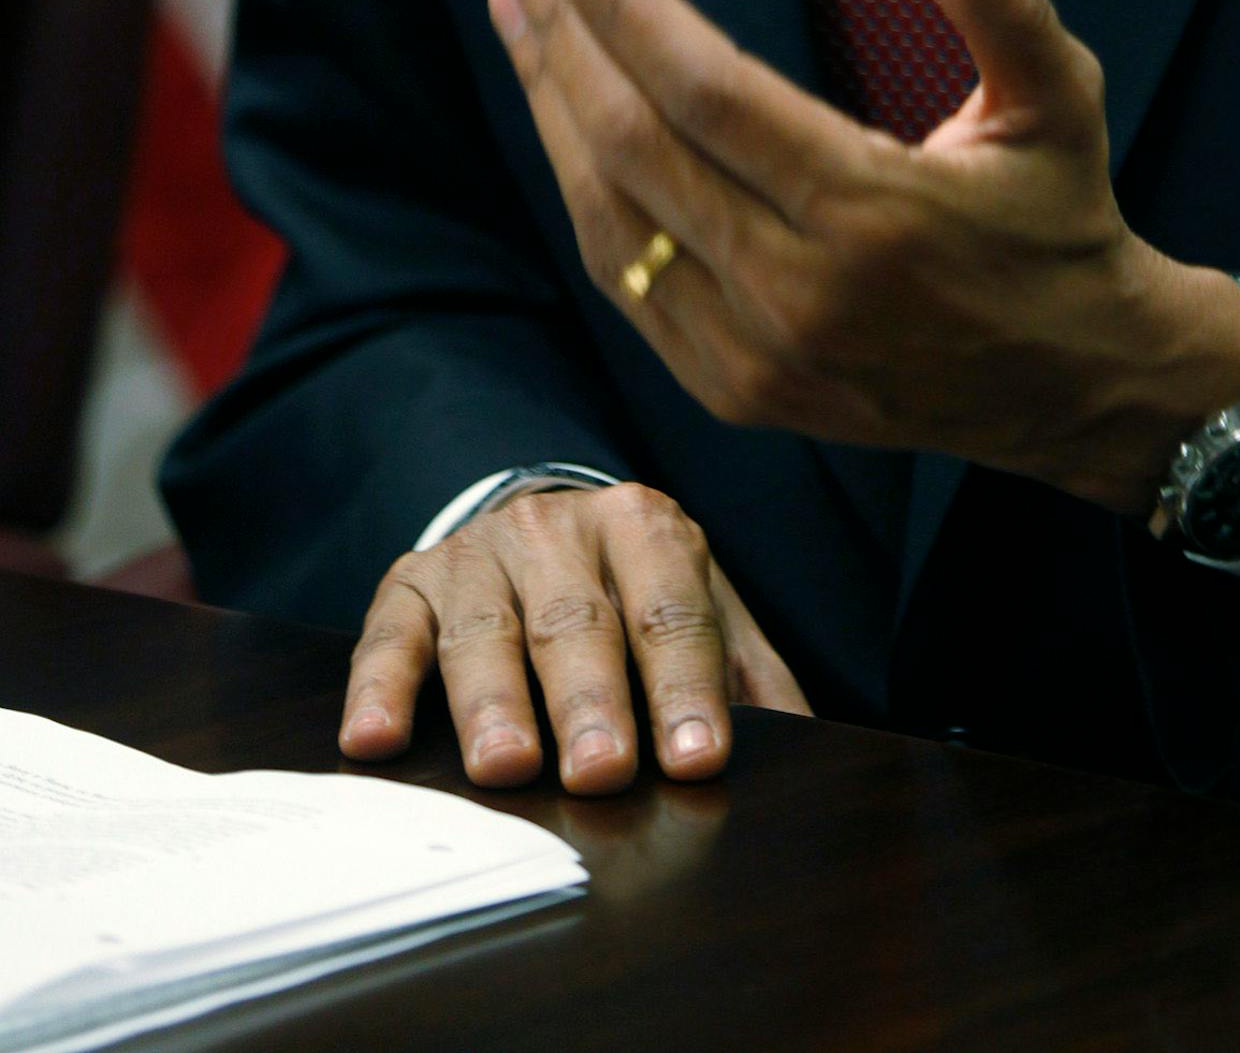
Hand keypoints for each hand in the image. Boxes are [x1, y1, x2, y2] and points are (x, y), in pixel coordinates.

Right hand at [339, 479, 808, 793]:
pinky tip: (375, 739)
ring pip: (485, 630)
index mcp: (646, 528)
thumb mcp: (703, 612)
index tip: (697, 757)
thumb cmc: (632, 593)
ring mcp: (479, 555)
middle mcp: (559, 529)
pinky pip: (389, 636)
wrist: (539, 524)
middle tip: (603, 770)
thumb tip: (810, 751)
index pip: (672, 612)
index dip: (686, 686)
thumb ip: (750, 677)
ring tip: (505, 765)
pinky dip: (380, 686)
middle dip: (592, 699)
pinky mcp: (409, 584)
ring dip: (493, 701)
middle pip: (578, 621)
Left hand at [488, 0, 1239, 513]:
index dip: (626, 10)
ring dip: (551, 106)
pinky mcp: (737, 391)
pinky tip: (560, 115)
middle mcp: (801, 291)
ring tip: (518, 12)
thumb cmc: (1059, 222)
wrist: (1072, 388)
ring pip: (614, 218)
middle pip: (638, 147)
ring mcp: (758, 354)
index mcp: (874, 211)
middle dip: (564, 38)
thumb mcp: (1061, 103)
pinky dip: (584, 190)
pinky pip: (632, 282)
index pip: (710, 94)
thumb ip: (1007, 7)